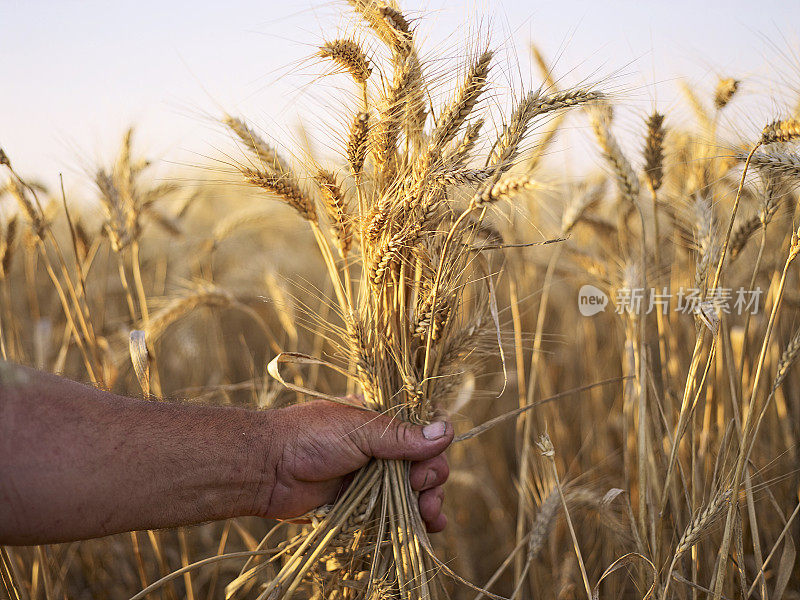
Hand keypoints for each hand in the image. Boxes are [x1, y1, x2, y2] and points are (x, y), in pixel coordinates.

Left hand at [257, 400, 452, 532]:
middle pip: (423, 464)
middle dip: (431, 480)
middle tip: (423, 493)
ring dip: (428, 502)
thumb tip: (447, 432)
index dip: (432, 451)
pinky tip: (429, 527)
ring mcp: (370, 476)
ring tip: (431, 517)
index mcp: (380, 421)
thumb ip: (401, 437)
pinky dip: (413, 519)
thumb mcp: (359, 431)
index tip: (425, 466)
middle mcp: (379, 447)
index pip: (422, 433)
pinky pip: (394, 511)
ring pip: (413, 490)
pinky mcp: (361, 503)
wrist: (265, 468)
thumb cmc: (309, 437)